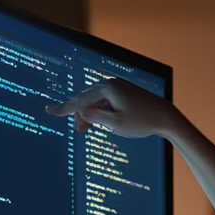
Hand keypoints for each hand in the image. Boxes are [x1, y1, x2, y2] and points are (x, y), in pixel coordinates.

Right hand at [45, 78, 182, 137]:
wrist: (166, 117)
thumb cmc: (142, 122)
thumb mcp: (116, 124)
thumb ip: (96, 118)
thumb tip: (80, 113)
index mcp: (108, 89)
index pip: (80, 100)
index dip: (64, 109)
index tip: (49, 111)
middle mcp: (111, 83)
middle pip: (86, 98)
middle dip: (79, 114)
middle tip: (79, 131)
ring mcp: (118, 86)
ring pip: (95, 100)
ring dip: (89, 114)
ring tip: (85, 129)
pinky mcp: (123, 92)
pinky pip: (104, 100)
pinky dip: (99, 111)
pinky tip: (98, 121)